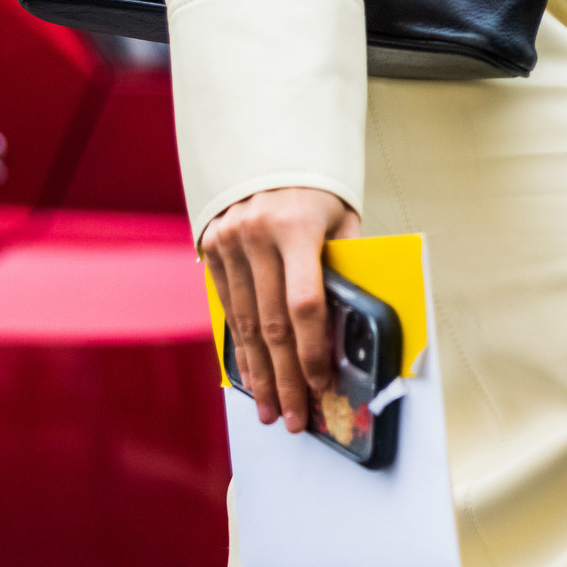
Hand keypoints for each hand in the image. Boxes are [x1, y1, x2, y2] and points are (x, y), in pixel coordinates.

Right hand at [200, 187, 358, 429]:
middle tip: (295, 418)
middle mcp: (258, 235)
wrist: (265, 148)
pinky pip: (227, 307)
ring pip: (246, 323)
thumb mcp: (341, 216)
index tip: (323, 384)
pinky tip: (250, 375)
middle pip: (273, 325)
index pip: (306, 305)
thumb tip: (356, 323)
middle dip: (286, 378)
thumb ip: (346, 263)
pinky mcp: (210, 245)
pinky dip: (240, 346)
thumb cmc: (316, 190)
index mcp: (297, 227)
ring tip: (272, 410)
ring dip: (260, 373)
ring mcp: (229, 240)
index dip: (313, 352)